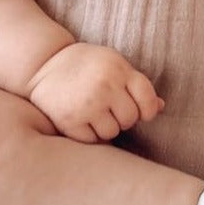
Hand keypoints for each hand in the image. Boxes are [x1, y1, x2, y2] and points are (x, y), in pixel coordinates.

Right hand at [26, 41, 164, 143]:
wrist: (42, 63)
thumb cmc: (84, 65)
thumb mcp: (112, 64)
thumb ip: (135, 84)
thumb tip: (161, 107)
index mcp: (118, 68)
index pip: (147, 99)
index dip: (147, 109)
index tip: (140, 111)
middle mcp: (104, 85)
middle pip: (130, 119)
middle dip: (121, 117)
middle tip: (106, 106)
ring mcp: (86, 104)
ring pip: (112, 132)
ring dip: (104, 127)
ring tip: (90, 111)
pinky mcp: (69, 121)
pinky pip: (91, 141)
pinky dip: (87, 134)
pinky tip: (79, 119)